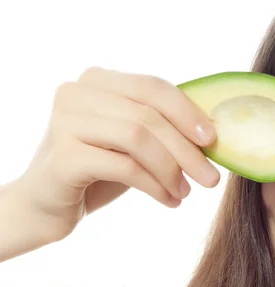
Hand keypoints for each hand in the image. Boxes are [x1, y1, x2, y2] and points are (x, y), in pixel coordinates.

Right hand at [13, 66, 220, 239]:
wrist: (48, 205)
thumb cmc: (98, 170)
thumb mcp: (132, 142)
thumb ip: (160, 127)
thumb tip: (212, 134)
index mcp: (97, 81)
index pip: (152, 87)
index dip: (187, 112)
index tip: (213, 140)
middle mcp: (76, 93)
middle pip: (148, 115)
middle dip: (187, 150)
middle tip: (211, 179)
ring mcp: (65, 122)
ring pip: (138, 138)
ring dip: (171, 170)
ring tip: (185, 192)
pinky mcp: (64, 157)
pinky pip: (124, 167)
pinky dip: (154, 186)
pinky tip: (169, 201)